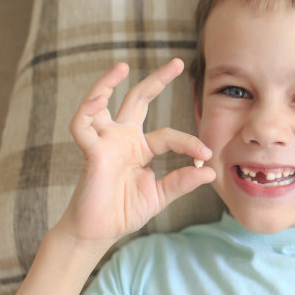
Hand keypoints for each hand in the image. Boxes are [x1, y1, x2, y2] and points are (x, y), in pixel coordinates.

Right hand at [56, 58, 214, 247]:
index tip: (206, 154)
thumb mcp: (160, 195)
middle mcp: (123, 139)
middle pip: (138, 100)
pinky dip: (88, 109)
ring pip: (102, 103)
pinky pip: (83, 125)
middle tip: (178, 62)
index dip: (189, 142)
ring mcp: (105, 143)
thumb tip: (211, 171)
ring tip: (122, 66)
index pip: (169, 135)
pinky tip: (100, 97)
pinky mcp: (90, 152)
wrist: (98, 233)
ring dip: (107, 83)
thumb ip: (182, 182)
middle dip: (157, 80)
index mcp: (140, 148)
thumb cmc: (124, 212)